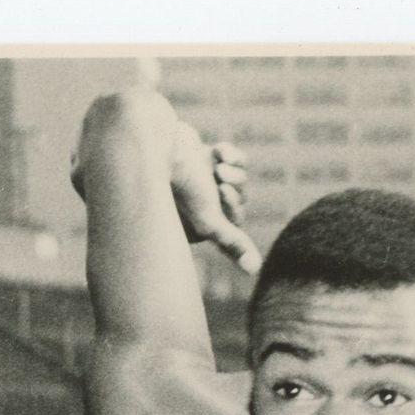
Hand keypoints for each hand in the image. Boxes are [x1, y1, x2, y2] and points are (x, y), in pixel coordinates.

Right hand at [172, 133, 259, 274]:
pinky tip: (217, 151)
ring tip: (219, 166)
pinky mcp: (202, 157)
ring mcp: (200, 179)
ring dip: (234, 171)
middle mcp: (197, 204)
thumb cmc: (182, 186)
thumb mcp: (209, 220)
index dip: (232, 208)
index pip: (232, 227)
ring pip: (238, 179)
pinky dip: (230, 154)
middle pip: (238, 201)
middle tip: (220, 182)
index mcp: (195, 225)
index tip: (221, 194)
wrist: (161, 144)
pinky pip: (234, 159)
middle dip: (234, 188)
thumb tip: (254, 270)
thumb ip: (232, 244)